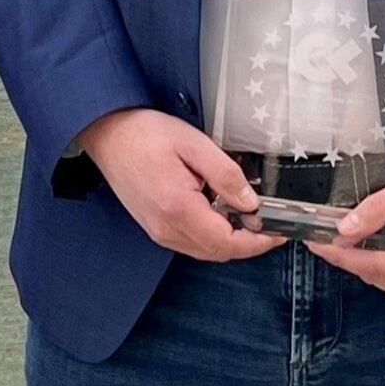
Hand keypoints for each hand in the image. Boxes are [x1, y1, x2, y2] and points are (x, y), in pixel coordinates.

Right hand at [77, 108, 284, 262]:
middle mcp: (166, 228)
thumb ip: (226, 175)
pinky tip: (220, 212)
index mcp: (178, 209)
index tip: (277, 234)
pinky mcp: (155, 226)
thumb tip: (251, 202)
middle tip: (269, 223)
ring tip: (248, 216)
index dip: (257, 242)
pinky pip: (190, 242)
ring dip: (230, 239)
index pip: (227, 243)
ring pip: (205, 250)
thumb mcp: (194, 144)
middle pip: (217, 252)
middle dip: (248, 243)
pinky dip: (212, 234)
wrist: (107, 134)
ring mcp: (158, 231)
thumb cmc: (145, 134)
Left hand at [311, 160, 384, 298]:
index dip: (342, 254)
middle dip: (348, 255)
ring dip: (361, 258)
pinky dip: (377, 259)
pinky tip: (364, 242)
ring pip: (383, 277)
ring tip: (337, 237)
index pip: (375, 265)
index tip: (315, 242)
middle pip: (377, 274)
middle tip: (320, 236)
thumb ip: (377, 208)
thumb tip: (342, 228)